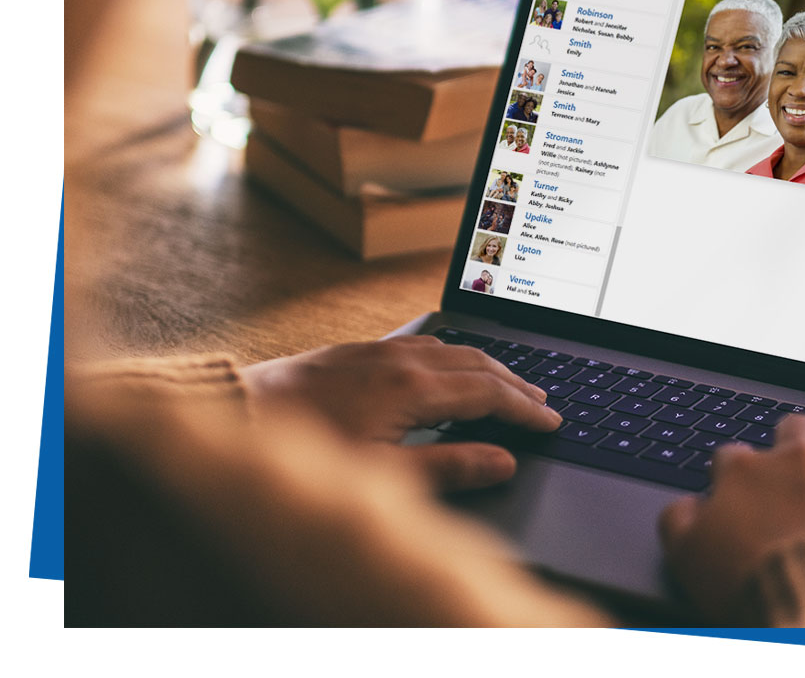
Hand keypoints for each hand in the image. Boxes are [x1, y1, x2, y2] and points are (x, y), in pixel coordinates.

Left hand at [241, 336, 560, 490]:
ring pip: (451, 349)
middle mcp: (401, 360)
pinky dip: (453, 356)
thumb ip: (450, 467)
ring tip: (510, 383)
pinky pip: (422, 344)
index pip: (489, 393)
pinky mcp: (357, 351)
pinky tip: (450, 367)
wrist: (237, 415)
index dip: (525, 409)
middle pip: (478, 364)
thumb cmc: (307, 454)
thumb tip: (503, 462)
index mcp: (414, 388)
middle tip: (545, 401)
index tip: (552, 421)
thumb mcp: (384, 475)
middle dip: (516, 383)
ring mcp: (378, 351)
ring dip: (487, 367)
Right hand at [659, 415, 804, 621]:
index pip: (732, 455)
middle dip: (792, 440)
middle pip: (795, 428)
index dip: (730, 476)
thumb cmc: (748, 580)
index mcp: (746, 473)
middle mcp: (797, 464)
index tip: (733, 496)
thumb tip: (684, 509)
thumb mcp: (687, 557)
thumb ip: (679, 523)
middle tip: (790, 467)